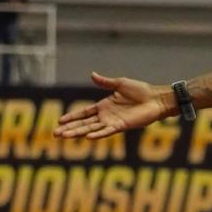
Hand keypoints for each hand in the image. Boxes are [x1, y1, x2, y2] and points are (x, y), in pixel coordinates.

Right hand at [54, 72, 169, 138]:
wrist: (156, 98)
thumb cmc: (141, 91)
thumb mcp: (120, 84)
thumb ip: (105, 82)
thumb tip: (91, 74)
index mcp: (104, 106)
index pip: (83, 113)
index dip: (72, 117)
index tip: (60, 121)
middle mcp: (106, 116)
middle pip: (84, 124)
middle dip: (69, 128)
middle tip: (55, 134)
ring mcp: (113, 122)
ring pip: (91, 129)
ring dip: (78, 133)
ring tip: (64, 136)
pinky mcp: (122, 126)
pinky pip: (107, 131)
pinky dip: (98, 134)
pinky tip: (87, 137)